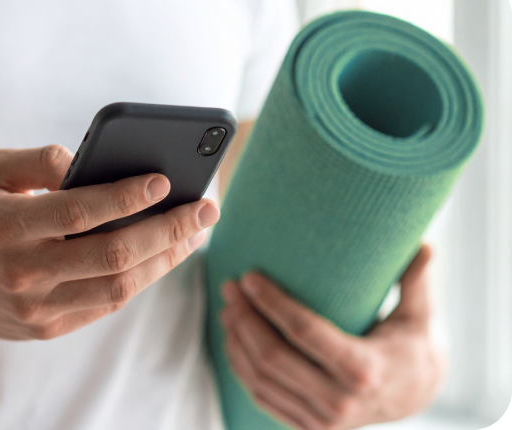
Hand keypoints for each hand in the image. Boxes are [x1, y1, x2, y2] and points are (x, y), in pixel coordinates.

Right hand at [0, 145, 219, 340]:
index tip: (164, 180)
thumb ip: (36, 160)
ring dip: (166, 258)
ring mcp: (36, 308)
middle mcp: (20, 272)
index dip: (125, 197)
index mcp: (4, 226)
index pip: (78, 212)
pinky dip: (143, 278)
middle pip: (111, 255)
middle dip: (167, 229)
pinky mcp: (48, 329)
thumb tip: (87, 160)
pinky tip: (165, 254)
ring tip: (195, 232)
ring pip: (119, 286)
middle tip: (205, 208)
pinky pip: (107, 304)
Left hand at [220, 246, 444, 429]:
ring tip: (229, 306)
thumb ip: (416, 280)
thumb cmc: (410, 345)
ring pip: (259, 378)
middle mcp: (340, 402)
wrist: (413, 397)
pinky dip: (241, 366)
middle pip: (272, 356)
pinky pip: (261, 396)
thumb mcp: (419, 315)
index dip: (271, 302)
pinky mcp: (306, 428)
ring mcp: (320, 421)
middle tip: (231, 285)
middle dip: (244, 317)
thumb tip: (425, 243)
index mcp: (364, 370)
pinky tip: (233, 337)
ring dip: (236, 339)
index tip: (249, 276)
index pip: (304, 331)